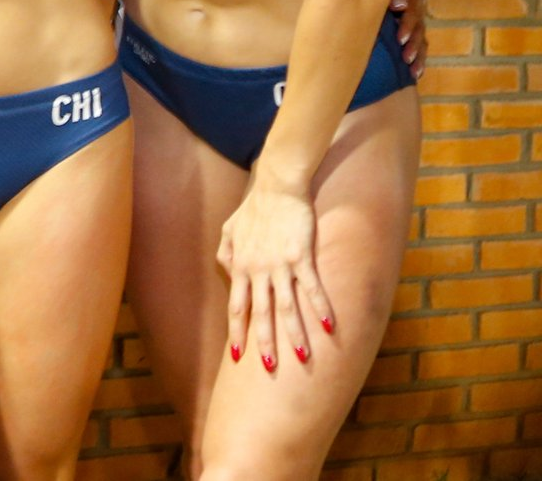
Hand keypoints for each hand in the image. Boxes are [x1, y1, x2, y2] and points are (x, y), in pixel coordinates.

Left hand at [218, 178, 330, 373]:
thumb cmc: (253, 208)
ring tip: (303, 358)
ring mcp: (279, 264)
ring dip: (295, 334)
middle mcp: (258, 270)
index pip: (237, 307)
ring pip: (286, 306)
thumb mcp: (229, 230)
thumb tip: (228, 272)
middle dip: (265, 342)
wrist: (276, 186)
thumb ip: (226, 253)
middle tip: (269, 368)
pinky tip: (329, 327)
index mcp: (240, 266)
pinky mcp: (301, 256)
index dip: (237, 331)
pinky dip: (320, 308)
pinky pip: (311, 287)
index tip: (237, 355)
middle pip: (261, 313)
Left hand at [390, 0, 425, 79]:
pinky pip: (420, 48)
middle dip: (412, 39)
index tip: (401, 37)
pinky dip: (418, 60)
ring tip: (410, 66)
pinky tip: (415, 73)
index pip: (415, 3)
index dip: (409, 20)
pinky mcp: (413, 34)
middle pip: (419, 22)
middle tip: (404, 53)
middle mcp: (415, 5)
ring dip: (417, 52)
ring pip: (420, 37)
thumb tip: (400, 5)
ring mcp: (415, 20)